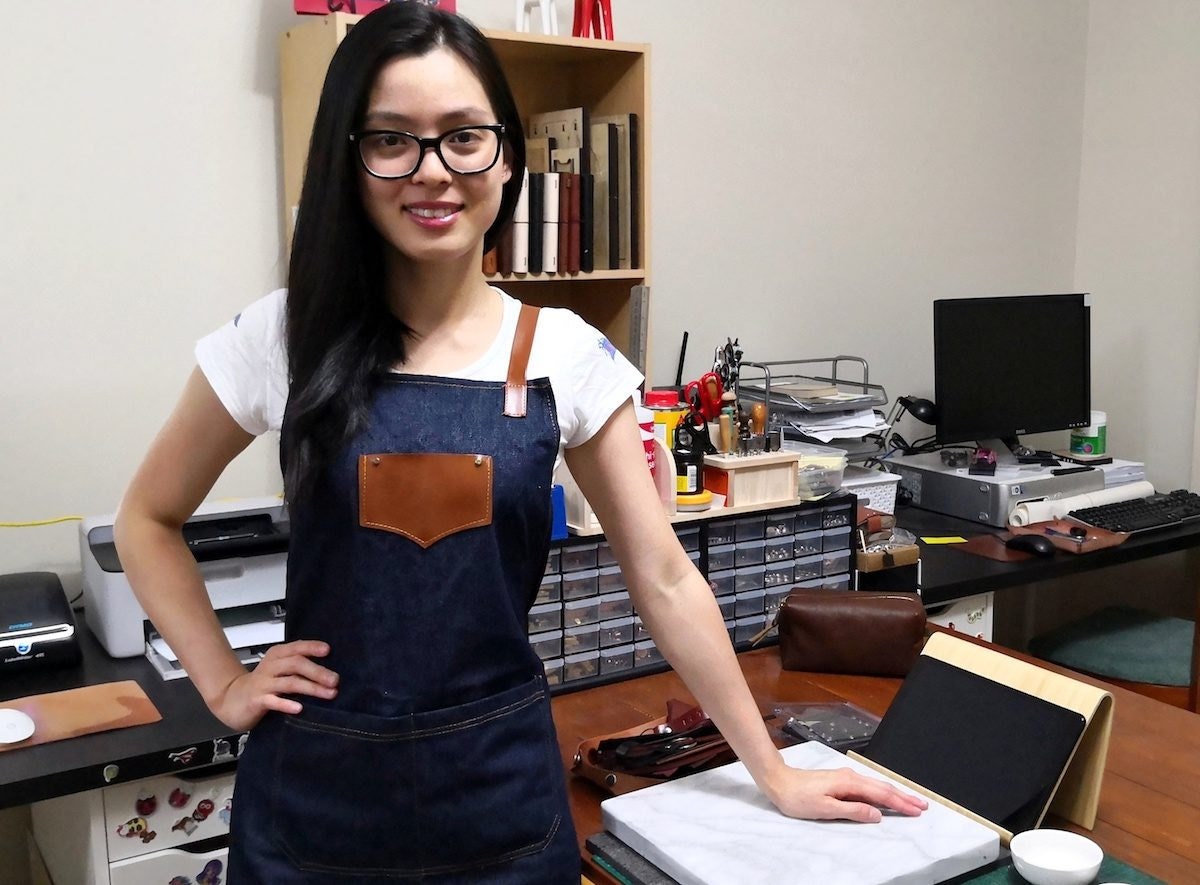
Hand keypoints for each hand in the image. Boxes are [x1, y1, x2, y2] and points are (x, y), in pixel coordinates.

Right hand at [209, 640, 338, 730]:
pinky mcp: (257, 700)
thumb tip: (329, 669)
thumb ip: (298, 666)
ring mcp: (263, 683)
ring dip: (311, 687)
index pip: (296, 647)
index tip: (328, 650)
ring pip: (290, 682)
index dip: (312, 647)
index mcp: (277, 655)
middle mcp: (270, 666)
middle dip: (318, 671)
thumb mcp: (279, 669)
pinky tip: (299, 708)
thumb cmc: (263, 684)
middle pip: (296, 664)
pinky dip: (286, 704)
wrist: (231, 699)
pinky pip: (273, 701)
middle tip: (335, 680)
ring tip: (329, 694)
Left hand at [763, 765, 927, 822]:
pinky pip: (867, 787)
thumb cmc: (797, 797)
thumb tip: (877, 814)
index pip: (881, 794)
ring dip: (894, 794)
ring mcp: (846, 778)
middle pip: (883, 788)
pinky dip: (881, 793)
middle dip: (904, 797)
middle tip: (923, 806)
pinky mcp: (840, 781)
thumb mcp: (825, 808)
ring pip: (876, 786)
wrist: (778, 781)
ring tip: (910, 801)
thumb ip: (852, 810)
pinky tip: (885, 797)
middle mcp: (850, 777)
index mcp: (849, 783)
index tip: (917, 810)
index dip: (901, 803)